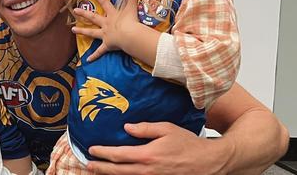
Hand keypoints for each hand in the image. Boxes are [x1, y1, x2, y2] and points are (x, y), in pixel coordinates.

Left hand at [71, 0, 139, 61]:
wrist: (129, 35)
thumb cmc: (131, 21)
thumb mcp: (132, 7)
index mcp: (113, 15)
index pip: (105, 3)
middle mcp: (106, 24)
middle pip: (93, 17)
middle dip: (84, 13)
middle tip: (74, 10)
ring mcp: (105, 34)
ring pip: (92, 32)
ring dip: (82, 31)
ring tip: (73, 30)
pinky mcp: (107, 45)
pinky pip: (100, 52)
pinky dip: (94, 56)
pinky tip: (87, 60)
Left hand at [86, 122, 231, 174]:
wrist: (209, 162)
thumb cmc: (189, 144)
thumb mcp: (167, 129)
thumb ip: (145, 128)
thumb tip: (126, 127)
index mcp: (148, 155)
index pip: (119, 155)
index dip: (103, 154)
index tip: (92, 150)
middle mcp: (148, 171)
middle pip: (118, 171)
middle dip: (101, 168)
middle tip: (87, 165)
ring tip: (98, 172)